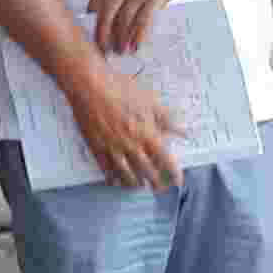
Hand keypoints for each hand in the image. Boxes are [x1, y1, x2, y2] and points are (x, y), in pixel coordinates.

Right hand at [74, 60, 180, 191]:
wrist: (89, 85)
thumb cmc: (120, 88)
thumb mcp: (149, 100)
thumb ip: (166, 119)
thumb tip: (183, 131)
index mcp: (147, 133)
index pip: (166, 161)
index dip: (174, 174)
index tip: (177, 180)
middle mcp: (131, 145)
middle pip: (148, 173)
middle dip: (157, 183)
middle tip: (161, 187)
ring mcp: (113, 149)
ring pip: (127, 176)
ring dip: (136, 183)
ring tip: (141, 185)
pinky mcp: (96, 148)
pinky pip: (106, 170)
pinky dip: (113, 179)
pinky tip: (116, 182)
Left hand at [89, 0, 202, 59]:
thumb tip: (110, 11)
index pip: (96, 4)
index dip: (93, 23)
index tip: (93, 38)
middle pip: (106, 15)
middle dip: (102, 36)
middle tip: (103, 52)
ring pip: (123, 20)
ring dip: (121, 40)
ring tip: (121, 51)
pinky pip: (142, 20)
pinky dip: (138, 36)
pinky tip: (136, 46)